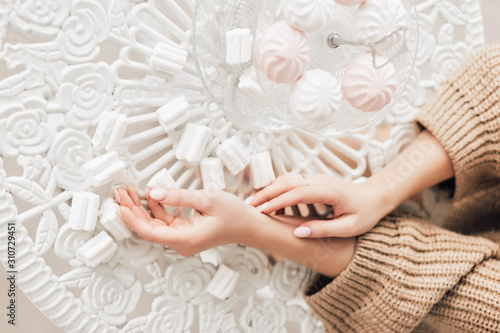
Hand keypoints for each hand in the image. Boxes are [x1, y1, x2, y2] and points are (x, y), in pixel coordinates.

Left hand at [116, 186, 355, 276]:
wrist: (251, 224)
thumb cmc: (235, 215)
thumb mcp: (207, 200)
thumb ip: (180, 197)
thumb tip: (155, 193)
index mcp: (186, 238)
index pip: (150, 231)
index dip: (132, 218)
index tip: (120, 206)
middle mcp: (181, 242)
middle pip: (149, 227)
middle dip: (133, 210)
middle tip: (120, 192)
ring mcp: (183, 237)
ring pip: (155, 223)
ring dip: (143, 208)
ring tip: (129, 191)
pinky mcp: (186, 231)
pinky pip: (165, 221)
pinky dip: (156, 208)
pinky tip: (150, 195)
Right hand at [250, 174, 393, 237]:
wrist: (375, 196)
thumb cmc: (365, 213)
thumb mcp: (348, 227)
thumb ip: (323, 230)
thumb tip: (298, 233)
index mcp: (330, 191)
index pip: (298, 193)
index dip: (278, 201)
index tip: (261, 210)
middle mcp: (320, 180)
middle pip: (287, 182)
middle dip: (266, 193)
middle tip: (248, 206)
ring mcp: (316, 178)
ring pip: (287, 179)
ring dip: (268, 190)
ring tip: (253, 205)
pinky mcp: (313, 181)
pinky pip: (291, 182)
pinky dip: (276, 190)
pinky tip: (269, 205)